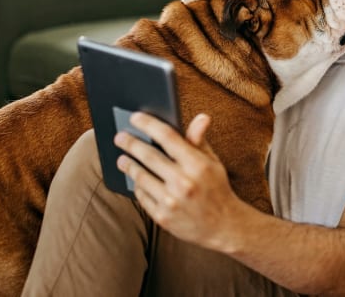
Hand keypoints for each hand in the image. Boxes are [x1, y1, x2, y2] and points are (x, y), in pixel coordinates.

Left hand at [114, 112, 244, 248]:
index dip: (149, 124)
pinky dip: (137, 186)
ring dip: (129, 165)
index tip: (135, 117)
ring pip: (141, 177)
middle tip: (120, 137)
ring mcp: (171, 201)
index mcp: (197, 165)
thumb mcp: (212, 162)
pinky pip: (142, 196)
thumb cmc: (216, 188)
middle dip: (131, 144)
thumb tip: (201, 117)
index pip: (168, 137)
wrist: (224, 226)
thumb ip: (199, 140)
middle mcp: (183, 182)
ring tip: (122, 158)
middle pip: (149, 156)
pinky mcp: (163, 217)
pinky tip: (135, 179)